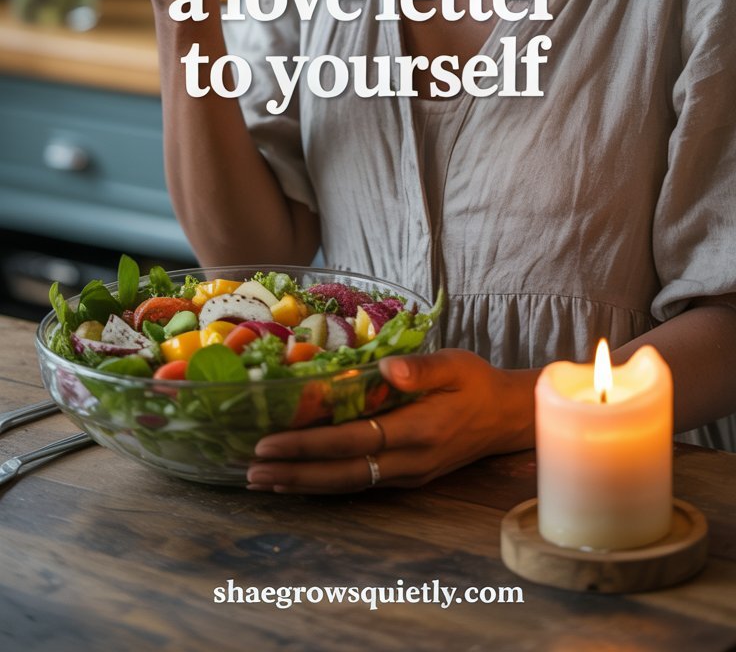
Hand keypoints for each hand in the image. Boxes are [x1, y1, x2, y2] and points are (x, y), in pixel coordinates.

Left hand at [246, 349, 535, 494]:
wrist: (507, 418)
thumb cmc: (477, 383)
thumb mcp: (457, 364)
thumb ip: (423, 368)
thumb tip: (386, 368)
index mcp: (419, 430)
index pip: (352, 440)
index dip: (308, 444)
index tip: (270, 442)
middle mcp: (409, 461)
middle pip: (341, 473)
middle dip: (293, 473)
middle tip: (251, 470)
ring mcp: (407, 475)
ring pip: (346, 485)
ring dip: (302, 484)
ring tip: (262, 481)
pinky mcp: (406, 478)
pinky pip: (358, 484)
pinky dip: (323, 483)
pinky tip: (298, 480)